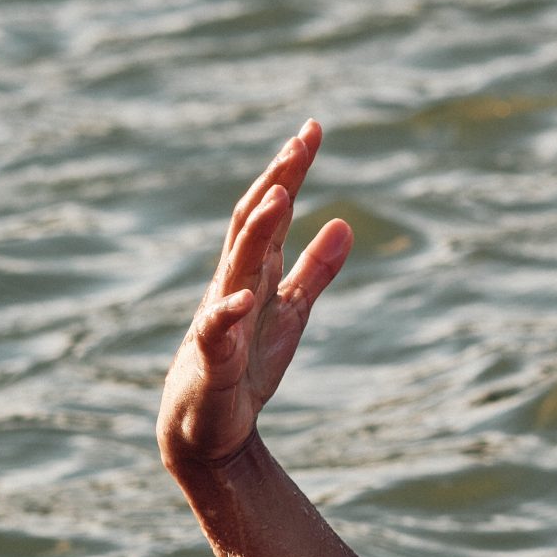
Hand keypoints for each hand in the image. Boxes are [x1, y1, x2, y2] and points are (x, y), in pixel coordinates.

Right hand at [157, 121, 353, 470]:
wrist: (212, 427)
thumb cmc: (248, 364)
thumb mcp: (294, 310)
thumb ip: (318, 268)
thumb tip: (346, 221)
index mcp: (255, 270)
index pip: (271, 209)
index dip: (290, 169)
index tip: (312, 128)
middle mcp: (234, 283)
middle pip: (251, 224)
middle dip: (275, 182)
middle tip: (299, 142)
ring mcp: (218, 317)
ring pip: (234, 265)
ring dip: (255, 232)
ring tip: (279, 196)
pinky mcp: (211, 357)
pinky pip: (215, 330)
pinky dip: (229, 312)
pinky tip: (246, 296)